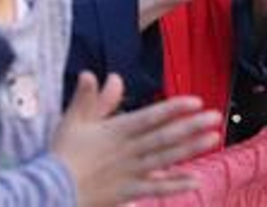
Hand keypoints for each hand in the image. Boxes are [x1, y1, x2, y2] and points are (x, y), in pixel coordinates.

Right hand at [53, 73, 221, 206]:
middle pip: (164, 136)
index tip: (196, 101)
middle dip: (191, 126)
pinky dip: (176, 184)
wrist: (50, 190)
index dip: (174, 109)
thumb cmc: (62, 153)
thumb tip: (95, 74)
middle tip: (216, 117)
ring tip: (213, 139)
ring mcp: (130, 172)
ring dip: (191, 149)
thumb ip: (88, 98)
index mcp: (116, 131)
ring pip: (165, 159)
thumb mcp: (73, 121)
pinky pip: (156, 188)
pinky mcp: (128, 192)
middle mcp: (127, 150)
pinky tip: (196, 179)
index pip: (150, 117)